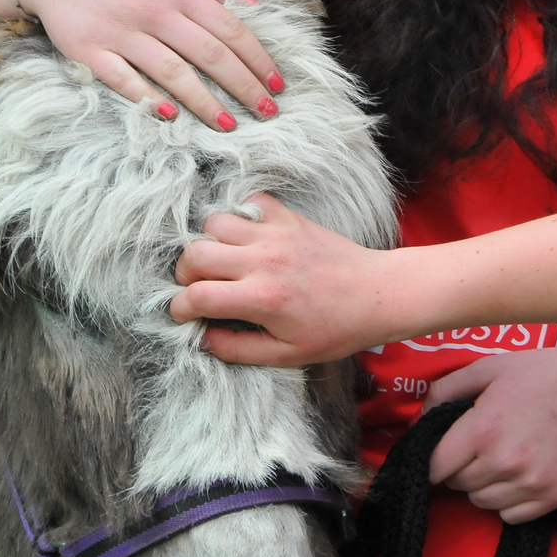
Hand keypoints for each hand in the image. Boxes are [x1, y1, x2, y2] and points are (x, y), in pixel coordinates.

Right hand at [17, 0, 282, 129]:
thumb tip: (255, 8)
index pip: (230, 29)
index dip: (258, 59)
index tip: (278, 84)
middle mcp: (153, 10)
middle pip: (210, 54)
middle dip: (244, 86)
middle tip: (267, 113)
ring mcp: (121, 33)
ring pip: (172, 73)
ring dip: (204, 102)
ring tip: (229, 126)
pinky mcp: (90, 52)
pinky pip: (124, 81)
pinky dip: (147, 99)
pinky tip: (171, 117)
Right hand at [171, 193, 397, 364]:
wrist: (376, 293)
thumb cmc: (335, 329)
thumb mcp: (286, 354)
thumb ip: (238, 349)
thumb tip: (202, 339)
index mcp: (262, 299)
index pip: (198, 296)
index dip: (180, 308)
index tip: (183, 314)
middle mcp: (264, 261)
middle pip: (195, 254)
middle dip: (184, 274)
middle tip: (197, 288)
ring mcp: (276, 234)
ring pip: (214, 223)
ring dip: (208, 243)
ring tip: (220, 262)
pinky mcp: (288, 218)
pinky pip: (248, 202)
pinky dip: (238, 216)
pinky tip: (245, 238)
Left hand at [425, 340, 556, 523]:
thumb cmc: (543, 373)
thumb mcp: (488, 368)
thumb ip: (444, 392)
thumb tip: (417, 422)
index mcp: (482, 428)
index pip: (434, 467)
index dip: (434, 460)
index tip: (443, 452)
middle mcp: (503, 461)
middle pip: (457, 486)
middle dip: (459, 469)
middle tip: (477, 448)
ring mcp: (530, 483)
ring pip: (482, 503)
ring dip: (482, 487)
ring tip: (499, 459)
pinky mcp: (553, 498)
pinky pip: (511, 516)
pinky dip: (507, 501)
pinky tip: (517, 475)